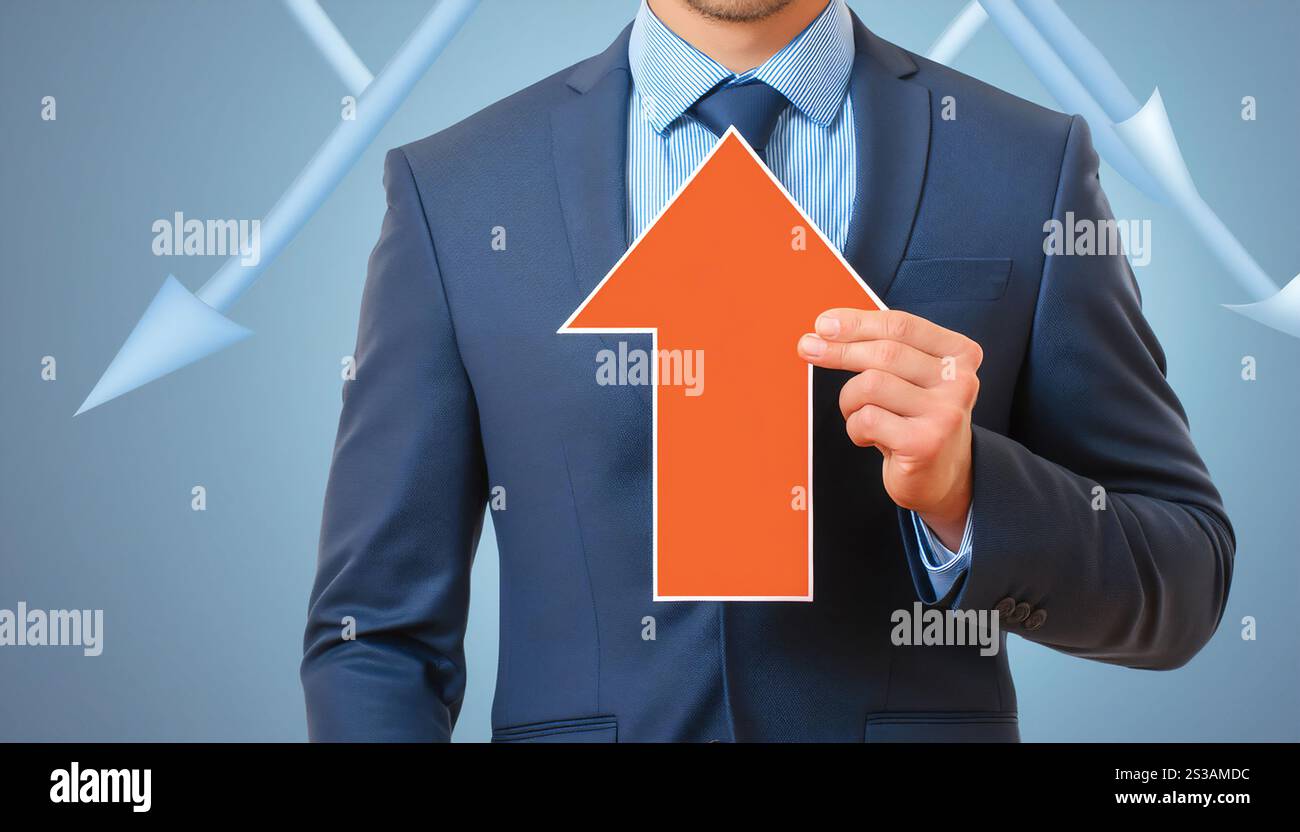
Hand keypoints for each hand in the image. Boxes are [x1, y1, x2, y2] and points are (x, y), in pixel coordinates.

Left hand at [797, 308, 981, 549]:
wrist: (942, 477)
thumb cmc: (916, 419)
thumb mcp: (910, 378)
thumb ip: (881, 349)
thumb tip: (825, 329)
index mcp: (959, 354)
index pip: (901, 326)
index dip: (857, 322)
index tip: (823, 323)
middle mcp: (960, 380)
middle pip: (885, 352)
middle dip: (838, 350)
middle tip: (807, 349)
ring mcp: (945, 413)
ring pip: (870, 384)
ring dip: (850, 400)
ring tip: (859, 415)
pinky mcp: (925, 443)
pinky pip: (867, 419)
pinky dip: (856, 428)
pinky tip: (870, 437)